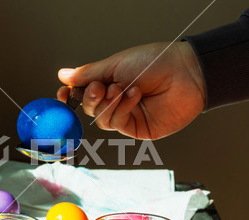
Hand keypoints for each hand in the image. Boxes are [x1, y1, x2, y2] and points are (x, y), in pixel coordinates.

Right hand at [57, 42, 205, 139]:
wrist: (185, 72)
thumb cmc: (155, 62)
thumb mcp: (116, 64)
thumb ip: (89, 73)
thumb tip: (63, 75)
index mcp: (108, 82)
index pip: (82, 94)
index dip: (70, 96)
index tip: (63, 94)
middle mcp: (115, 101)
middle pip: (89, 109)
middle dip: (91, 98)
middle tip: (101, 86)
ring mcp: (126, 116)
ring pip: (102, 119)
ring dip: (109, 104)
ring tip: (123, 89)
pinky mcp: (138, 128)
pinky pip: (118, 124)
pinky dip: (122, 110)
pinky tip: (134, 96)